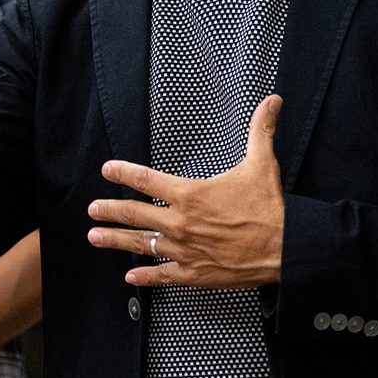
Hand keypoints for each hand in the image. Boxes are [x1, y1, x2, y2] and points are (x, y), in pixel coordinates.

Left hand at [87, 95, 285, 287]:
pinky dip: (144, 276)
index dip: (123, 173)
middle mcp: (180, 223)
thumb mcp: (262, 163)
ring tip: (96, 237)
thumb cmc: (270, 207)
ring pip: (141, 244)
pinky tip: (131, 276)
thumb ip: (260, 130)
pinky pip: (161, 275)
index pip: (146, 180)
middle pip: (134, 214)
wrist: (284, 248)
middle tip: (93, 209)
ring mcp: (183, 251)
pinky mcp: (193, 274)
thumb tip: (271, 100)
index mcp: (189, 194)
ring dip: (116, 240)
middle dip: (110, 210)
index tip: (107, 170)